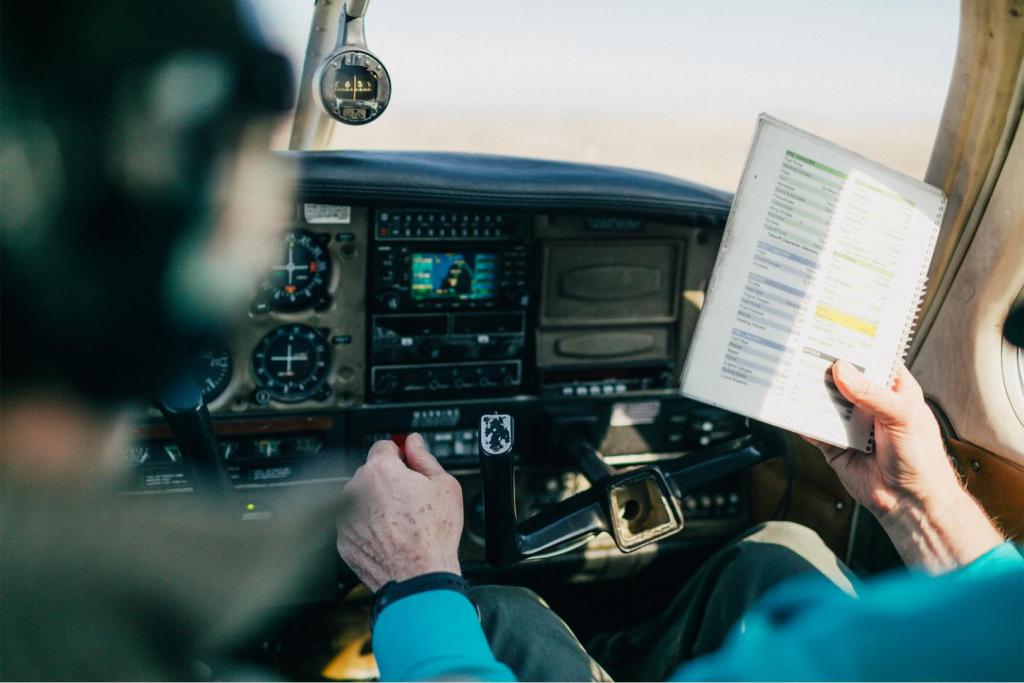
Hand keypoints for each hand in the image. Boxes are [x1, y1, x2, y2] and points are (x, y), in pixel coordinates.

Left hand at [336, 433, 463, 591]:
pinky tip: (390, 538)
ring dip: (376, 504)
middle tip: (411, 500)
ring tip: (402, 523)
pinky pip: (355, 525)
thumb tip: (414, 443)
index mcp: (380, 470)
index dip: (400, 456)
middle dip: (389, 481)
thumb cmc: (433, 536)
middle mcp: (355, 490)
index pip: (384, 446)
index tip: (409, 467)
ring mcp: (345, 517)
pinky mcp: (343, 541)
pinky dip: (368, 528)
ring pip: (361, 500)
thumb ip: (425, 458)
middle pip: (371, 473)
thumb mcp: (444, 486)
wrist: (418, 578)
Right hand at [803, 360, 1003, 571]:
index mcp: (893, 388)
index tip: (831, 329)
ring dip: (808, 390)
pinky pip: (812, 428)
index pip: (872, 358)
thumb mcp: (903, 416)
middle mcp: (869, 402)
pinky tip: (787, 406)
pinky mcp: (833, 443)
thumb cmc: (921, 458)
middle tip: (801, 349)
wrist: (909, 503)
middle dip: (823, 366)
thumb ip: (872, 393)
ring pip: (823, 400)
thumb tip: (842, 370)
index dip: (854, 345)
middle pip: (841, 378)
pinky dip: (799, 419)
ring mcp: (850, 422)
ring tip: (789, 373)